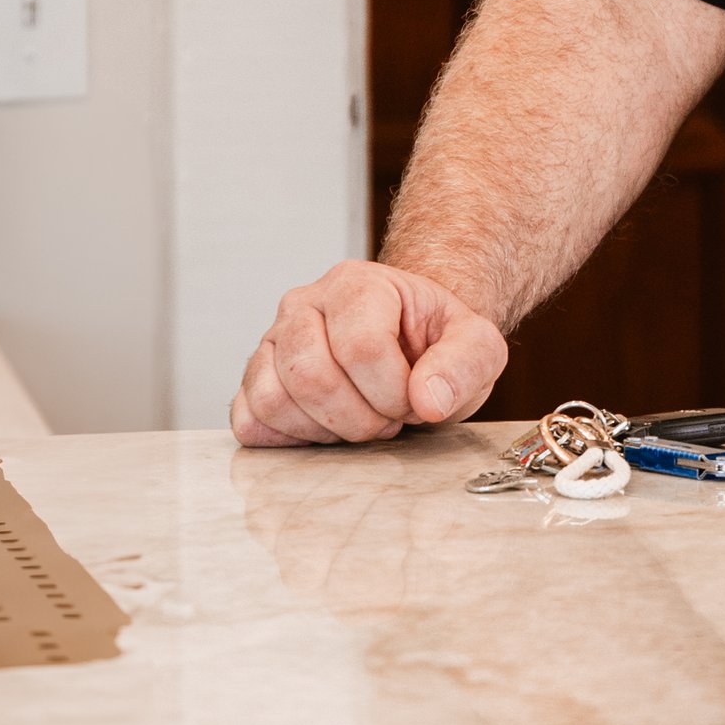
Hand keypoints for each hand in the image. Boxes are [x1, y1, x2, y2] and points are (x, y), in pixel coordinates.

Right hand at [230, 259, 507, 447]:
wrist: (410, 342)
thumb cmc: (435, 342)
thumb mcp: (476, 345)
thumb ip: (466, 364)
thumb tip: (428, 399)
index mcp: (357, 284)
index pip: (361, 348)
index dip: (394, 392)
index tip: (414, 398)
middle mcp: (303, 304)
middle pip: (310, 376)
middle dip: (360, 417)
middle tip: (389, 417)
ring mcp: (271, 341)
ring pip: (273, 400)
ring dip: (325, 430)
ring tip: (359, 419)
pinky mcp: (255, 378)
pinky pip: (248, 421)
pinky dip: (288, 439)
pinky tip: (326, 429)